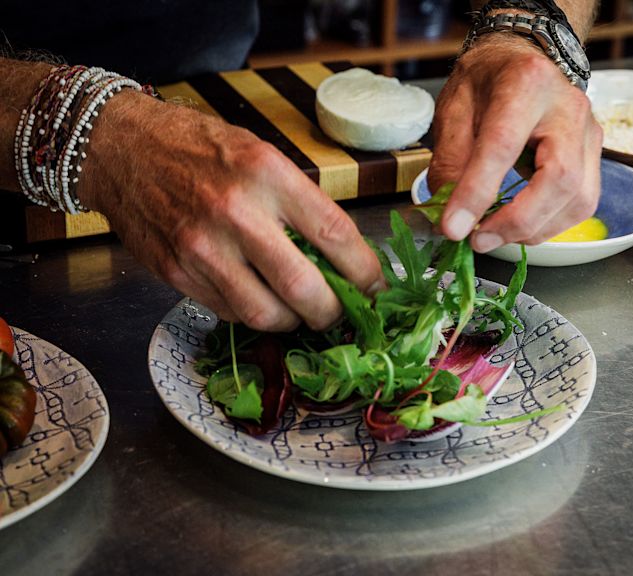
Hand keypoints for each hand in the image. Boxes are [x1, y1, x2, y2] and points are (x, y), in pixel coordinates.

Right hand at [78, 92, 384, 330]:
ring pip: (265, 314)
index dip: (365, 271)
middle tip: (339, 312)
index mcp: (267, 174)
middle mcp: (235, 213)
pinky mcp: (176, 273)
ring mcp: (202, 248)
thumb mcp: (262, 155)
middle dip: (332, 312)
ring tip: (299, 311)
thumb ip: (300, 203)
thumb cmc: (201, 148)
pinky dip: (252, 311)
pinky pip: (229, 311)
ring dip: (292, 322)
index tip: (377, 288)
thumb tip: (343, 258)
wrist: (124, 148)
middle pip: (303, 289)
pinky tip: (258, 295)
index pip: (335, 234)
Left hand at [428, 35, 602, 250]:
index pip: (503, 145)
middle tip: (478, 240)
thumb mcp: (453, 109)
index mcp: (526, 84)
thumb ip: (450, 160)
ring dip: (534, 230)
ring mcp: (590, 132)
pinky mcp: (595, 155)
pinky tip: (520, 225)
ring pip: (578, 199)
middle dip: (517, 222)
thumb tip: (448, 215)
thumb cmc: (487, 81)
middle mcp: (568, 107)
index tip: (453, 228)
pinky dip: (548, 224)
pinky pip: (582, 203)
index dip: (477, 192)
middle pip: (559, 178)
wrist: (523, 58)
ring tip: (495, 234)